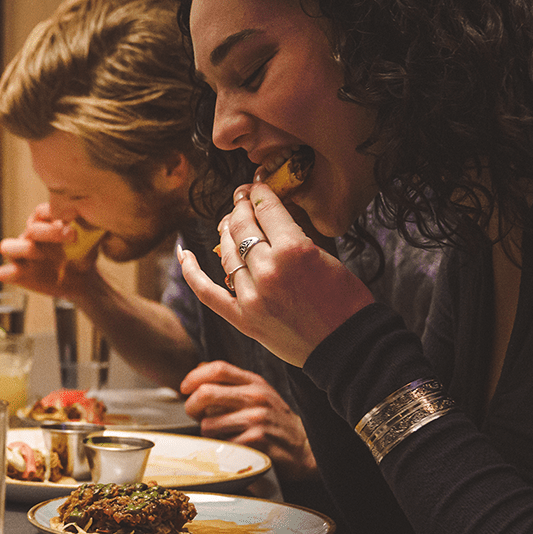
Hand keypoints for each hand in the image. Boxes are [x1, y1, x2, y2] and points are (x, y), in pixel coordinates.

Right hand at [0, 204, 101, 300]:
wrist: (81, 279)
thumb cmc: (83, 253)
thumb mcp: (90, 243)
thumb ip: (89, 234)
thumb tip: (94, 228)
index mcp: (45, 221)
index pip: (42, 212)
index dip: (55, 213)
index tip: (74, 223)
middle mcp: (30, 235)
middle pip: (31, 229)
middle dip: (49, 232)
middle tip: (71, 236)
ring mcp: (22, 254)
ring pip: (8, 246)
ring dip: (23, 249)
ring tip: (39, 256)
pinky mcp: (18, 274)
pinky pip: (5, 271)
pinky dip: (9, 272)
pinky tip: (16, 273)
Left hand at [179, 183, 374, 366]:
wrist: (347, 346)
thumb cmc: (347, 301)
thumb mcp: (328, 255)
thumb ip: (296, 234)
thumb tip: (272, 213)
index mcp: (294, 250)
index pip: (267, 209)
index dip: (260, 193)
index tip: (258, 187)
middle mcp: (268, 271)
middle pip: (243, 227)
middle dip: (241, 207)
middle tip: (242, 199)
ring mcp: (251, 296)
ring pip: (226, 253)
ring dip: (226, 233)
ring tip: (229, 222)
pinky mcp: (242, 319)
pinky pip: (206, 292)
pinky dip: (191, 272)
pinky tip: (185, 254)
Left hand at [179, 360, 316, 481]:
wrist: (305, 449)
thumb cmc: (276, 421)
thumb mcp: (258, 393)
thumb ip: (231, 382)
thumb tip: (199, 369)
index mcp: (255, 382)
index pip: (217, 368)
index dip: (194, 377)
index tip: (185, 388)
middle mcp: (256, 397)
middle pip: (205, 393)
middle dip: (191, 407)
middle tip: (194, 415)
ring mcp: (256, 419)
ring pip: (208, 423)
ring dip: (208, 433)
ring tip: (222, 434)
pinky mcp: (256, 441)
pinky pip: (221, 443)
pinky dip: (222, 448)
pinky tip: (234, 447)